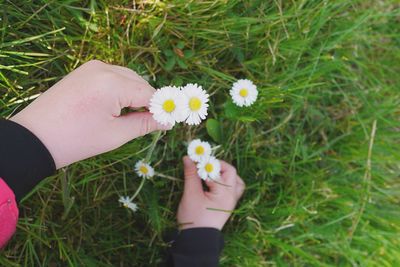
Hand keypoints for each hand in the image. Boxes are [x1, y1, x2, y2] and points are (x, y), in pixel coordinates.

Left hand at [10, 60, 169, 168]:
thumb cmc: (77, 139)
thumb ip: (145, 124)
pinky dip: (120, 90)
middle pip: (139, 82)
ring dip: (135, 95)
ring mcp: (91, 67)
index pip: (148, 93)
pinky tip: (118, 107)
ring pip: (127, 78)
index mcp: (112, 83)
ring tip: (133, 117)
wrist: (36, 138)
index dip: (161, 107)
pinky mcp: (84, 71)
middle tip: (152, 123)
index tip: (171, 120)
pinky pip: (112, 77)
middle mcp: (103, 68)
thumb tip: (168, 121)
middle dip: (148, 101)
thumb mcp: (116, 135)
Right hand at [177, 156, 244, 229]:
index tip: (194, 159)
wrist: (197, 240)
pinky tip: (213, 183)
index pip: (217, 169)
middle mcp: (232, 195)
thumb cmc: (194, 218)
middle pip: (230, 172)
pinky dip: (224, 182)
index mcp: (225, 192)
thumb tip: (188, 158)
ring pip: (234, 180)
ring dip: (223, 173)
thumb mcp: (191, 194)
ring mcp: (231, 201)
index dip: (205, 162)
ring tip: (209, 173)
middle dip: (216, 165)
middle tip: (202, 165)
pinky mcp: (227, 205)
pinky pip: (232, 189)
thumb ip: (191, 174)